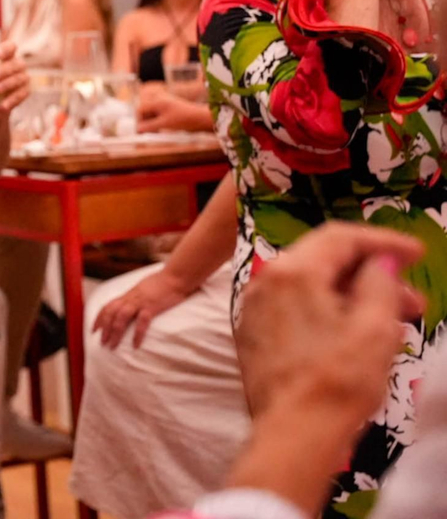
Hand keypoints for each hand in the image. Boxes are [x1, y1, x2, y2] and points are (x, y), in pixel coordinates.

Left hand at [0, 41, 28, 111]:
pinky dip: (13, 100)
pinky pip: (22, 95)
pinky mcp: (24, 92)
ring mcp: (22, 78)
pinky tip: (3, 105)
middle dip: (4, 69)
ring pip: (20, 78)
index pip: (10, 46)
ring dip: (8, 84)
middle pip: (16, 63)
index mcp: (4, 55)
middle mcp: (16, 64)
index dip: (5, 49)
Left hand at [93, 267, 195, 347]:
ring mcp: (140, 302)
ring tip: (112, 345)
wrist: (176, 276)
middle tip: (101, 342)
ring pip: (121, 317)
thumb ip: (136, 296)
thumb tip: (132, 303)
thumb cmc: (163, 282)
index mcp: (128, 294)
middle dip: (104, 328)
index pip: (108, 306)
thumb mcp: (144, 288)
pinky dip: (137, 334)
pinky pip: (142, 322)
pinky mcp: (152, 306)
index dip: (99, 318)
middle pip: (111, 312)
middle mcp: (131, 298)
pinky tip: (135, 345)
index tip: (93, 329)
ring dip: (115, 332)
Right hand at [137, 88, 209, 132]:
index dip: (139, 121)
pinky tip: (161, 127)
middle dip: (145, 122)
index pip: (140, 110)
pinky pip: (156, 112)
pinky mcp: (167, 104)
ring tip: (156, 131)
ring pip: (150, 112)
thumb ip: (148, 126)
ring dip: (151, 122)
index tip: (140, 132)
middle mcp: (158, 98)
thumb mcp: (164, 124)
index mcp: (156, 101)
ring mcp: (162, 100)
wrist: (199, 117)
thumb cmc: (182, 119)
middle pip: (144, 110)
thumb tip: (137, 129)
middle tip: (149, 132)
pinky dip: (156, 120)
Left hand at [236, 221, 423, 427]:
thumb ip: (379, 284)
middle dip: (373, 276)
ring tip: (395, 325)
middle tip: (414, 301)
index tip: (417, 254)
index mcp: (293, 271)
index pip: (340, 237)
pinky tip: (359, 338)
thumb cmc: (339, 379)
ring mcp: (254, 310)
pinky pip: (297, 311)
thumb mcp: (374, 328)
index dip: (383, 241)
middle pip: (324, 262)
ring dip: (355, 299)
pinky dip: (330, 315)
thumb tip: (378, 263)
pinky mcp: (253, 337)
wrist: (294, 433)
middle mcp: (265, 282)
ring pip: (312, 289)